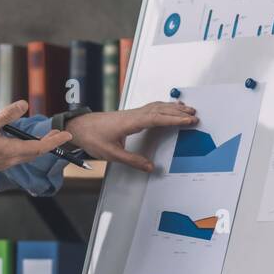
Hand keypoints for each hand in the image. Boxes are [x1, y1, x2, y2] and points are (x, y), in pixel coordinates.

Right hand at [0, 100, 72, 175]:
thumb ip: (7, 115)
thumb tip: (24, 104)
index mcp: (10, 151)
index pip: (39, 147)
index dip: (55, 141)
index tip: (67, 134)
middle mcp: (10, 160)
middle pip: (35, 153)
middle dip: (49, 143)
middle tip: (60, 134)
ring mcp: (3, 164)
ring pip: (27, 156)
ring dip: (38, 147)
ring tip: (45, 137)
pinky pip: (18, 157)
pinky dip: (27, 149)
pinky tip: (22, 142)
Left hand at [64, 101, 198, 172]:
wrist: (78, 127)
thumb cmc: (92, 137)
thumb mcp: (111, 154)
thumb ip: (132, 161)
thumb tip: (150, 167)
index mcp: (130, 122)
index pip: (157, 118)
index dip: (174, 119)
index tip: (188, 121)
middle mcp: (133, 114)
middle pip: (160, 110)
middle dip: (178, 112)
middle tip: (195, 115)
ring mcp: (132, 113)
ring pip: (156, 106)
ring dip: (173, 107)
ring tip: (188, 109)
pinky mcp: (130, 114)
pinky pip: (151, 107)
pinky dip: (163, 106)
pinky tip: (169, 107)